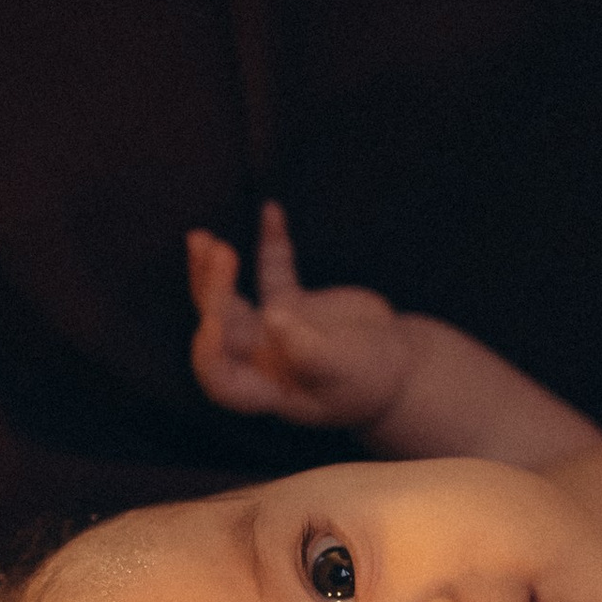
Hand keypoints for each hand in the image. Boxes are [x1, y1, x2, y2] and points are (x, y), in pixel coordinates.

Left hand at [186, 202, 414, 428]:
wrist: (402, 366)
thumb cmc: (373, 378)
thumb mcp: (345, 368)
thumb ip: (309, 349)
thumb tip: (271, 317)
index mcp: (267, 390)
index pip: (220, 379)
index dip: (208, 353)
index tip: (212, 321)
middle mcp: (260, 361)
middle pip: (219, 328)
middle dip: (213, 292)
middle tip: (220, 252)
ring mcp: (273, 331)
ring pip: (231, 301)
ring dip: (214, 271)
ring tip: (199, 238)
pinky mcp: (293, 305)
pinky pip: (273, 272)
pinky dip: (272, 244)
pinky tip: (272, 211)